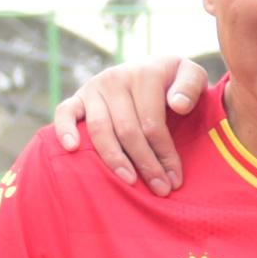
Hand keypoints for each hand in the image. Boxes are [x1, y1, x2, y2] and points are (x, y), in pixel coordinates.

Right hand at [50, 54, 200, 192]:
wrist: (149, 67)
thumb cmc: (174, 80)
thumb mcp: (191, 74)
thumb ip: (191, 86)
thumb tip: (178, 105)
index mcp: (144, 74)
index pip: (152, 123)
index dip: (164, 154)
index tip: (175, 180)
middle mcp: (116, 79)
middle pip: (128, 130)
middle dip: (146, 163)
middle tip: (159, 189)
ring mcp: (94, 88)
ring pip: (100, 128)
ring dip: (114, 158)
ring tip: (129, 181)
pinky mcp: (78, 97)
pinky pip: (65, 112)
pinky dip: (65, 129)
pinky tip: (72, 149)